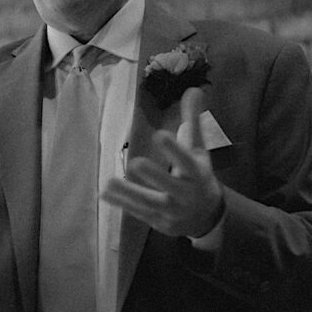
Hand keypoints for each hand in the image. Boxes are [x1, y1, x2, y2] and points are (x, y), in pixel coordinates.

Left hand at [102, 88, 223, 237]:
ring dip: (129, 194)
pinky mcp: (158, 222)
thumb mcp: (198, 149)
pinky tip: (105, 193)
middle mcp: (186, 194)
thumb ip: (192, 120)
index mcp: (197, 173)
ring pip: (150, 203)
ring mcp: (172, 211)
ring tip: (109, 182)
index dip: (174, 149)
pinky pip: (139, 213)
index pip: (186, 160)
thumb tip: (193, 89)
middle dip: (155, 176)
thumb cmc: (198, 175)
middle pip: (170, 186)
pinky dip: (122, 204)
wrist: (206, 216)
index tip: (160, 135)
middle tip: (136, 163)